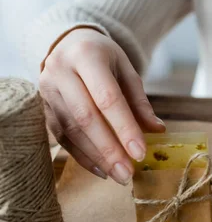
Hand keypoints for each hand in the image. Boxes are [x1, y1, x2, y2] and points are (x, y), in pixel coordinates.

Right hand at [39, 28, 165, 184]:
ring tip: (118, 176)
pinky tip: (101, 170)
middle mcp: (60, 71)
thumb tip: (157, 130)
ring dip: (97, 157)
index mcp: (86, 56)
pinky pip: (62, 137)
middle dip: (109, 150)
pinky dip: (82, 156)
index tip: (140, 153)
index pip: (107, 98)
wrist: (69, 45)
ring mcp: (47, 90)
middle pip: (85, 117)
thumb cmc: (104, 59)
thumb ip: (140, 102)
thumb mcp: (127, 71)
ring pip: (71, 131)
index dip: (124, 128)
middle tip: (128, 173)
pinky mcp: (44, 108)